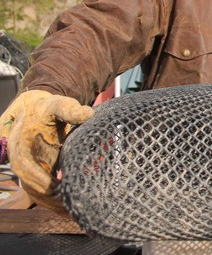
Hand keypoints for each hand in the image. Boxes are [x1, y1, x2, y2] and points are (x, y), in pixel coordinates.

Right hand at [0, 90, 93, 212]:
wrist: (38, 107)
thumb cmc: (48, 106)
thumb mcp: (58, 104)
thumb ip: (70, 109)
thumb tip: (88, 113)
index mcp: (21, 142)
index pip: (26, 166)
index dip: (39, 178)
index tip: (56, 188)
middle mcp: (20, 157)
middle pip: (29, 183)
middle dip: (47, 196)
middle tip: (68, 205)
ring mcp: (27, 165)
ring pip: (33, 190)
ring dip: (49, 202)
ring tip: (70, 210)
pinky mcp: (36, 170)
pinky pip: (40, 188)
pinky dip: (52, 199)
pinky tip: (67, 206)